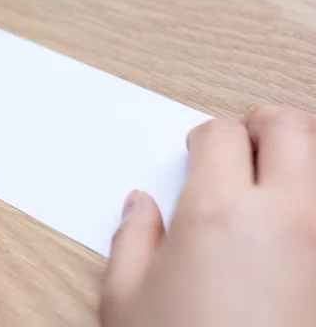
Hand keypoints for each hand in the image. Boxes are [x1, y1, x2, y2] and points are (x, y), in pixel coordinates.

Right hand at [100, 106, 315, 326]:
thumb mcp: (127, 301)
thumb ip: (131, 240)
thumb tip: (140, 209)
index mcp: (217, 213)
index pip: (222, 134)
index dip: (206, 135)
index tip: (200, 148)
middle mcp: (282, 218)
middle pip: (290, 128)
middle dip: (265, 122)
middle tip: (247, 137)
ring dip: (300, 156)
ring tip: (273, 174)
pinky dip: (310, 198)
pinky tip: (286, 221)